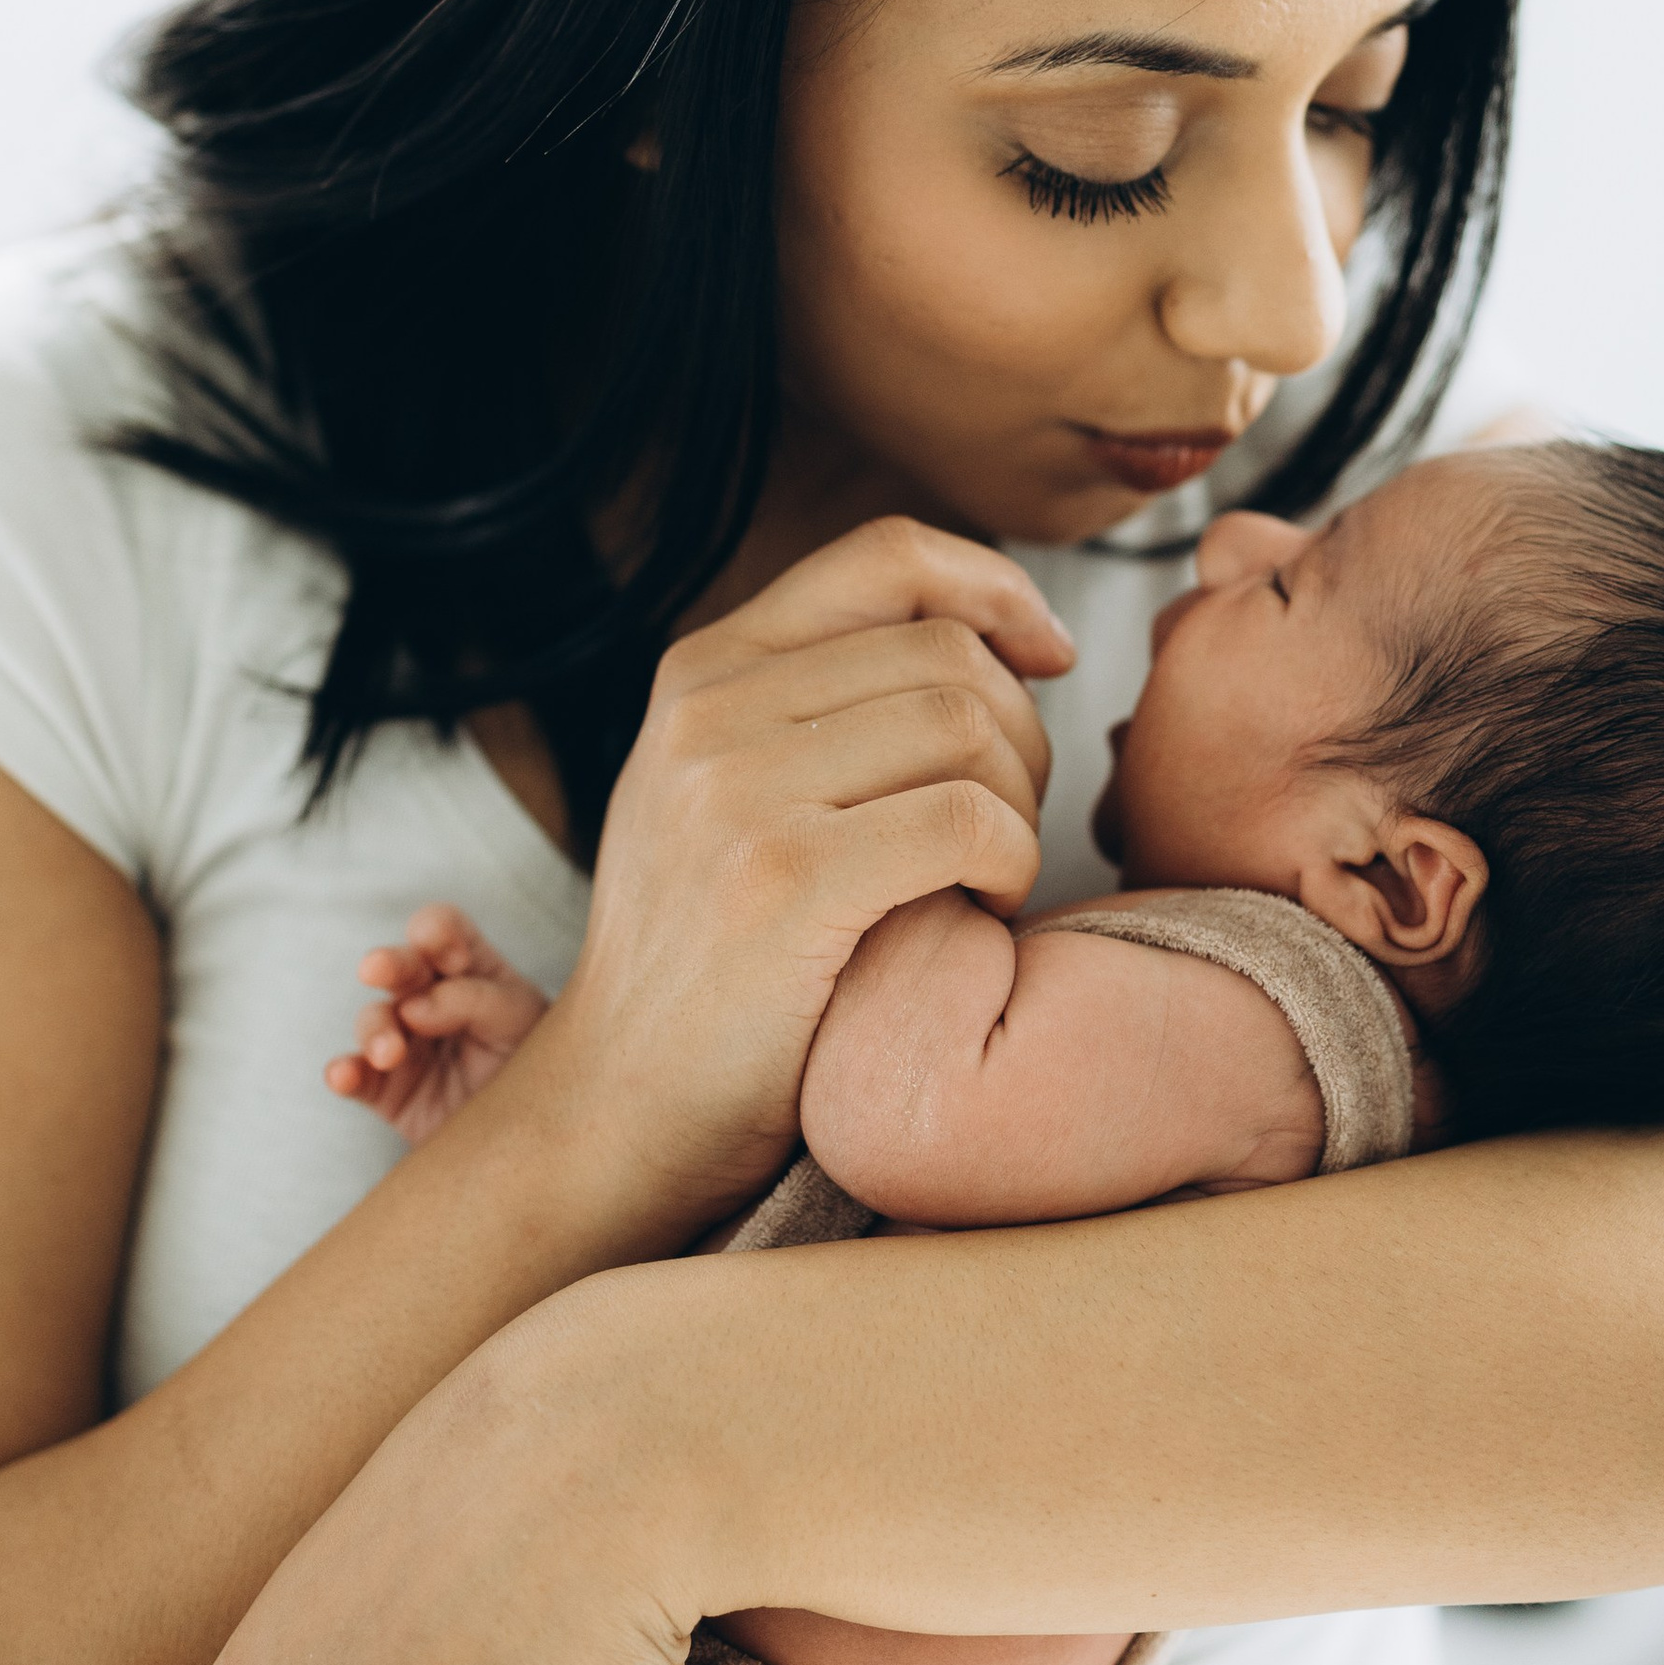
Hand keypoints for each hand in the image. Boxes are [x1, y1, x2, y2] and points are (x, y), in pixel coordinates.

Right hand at [326, 908, 544, 1143]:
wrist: (530, 1138)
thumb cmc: (535, 1064)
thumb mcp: (523, 1021)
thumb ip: (478, 1001)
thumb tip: (414, 1007)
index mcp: (470, 968)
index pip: (444, 930)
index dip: (439, 932)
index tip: (452, 958)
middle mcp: (429, 998)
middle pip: (400, 965)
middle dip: (388, 963)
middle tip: (378, 969)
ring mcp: (404, 1042)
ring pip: (373, 1020)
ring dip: (376, 1029)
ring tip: (389, 1053)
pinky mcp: (385, 1089)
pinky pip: (355, 1077)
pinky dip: (344, 1073)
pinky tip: (342, 1076)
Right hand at [521, 516, 1073, 1222]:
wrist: (618, 1111)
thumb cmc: (710, 963)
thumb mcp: (723, 792)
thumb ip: (815, 703)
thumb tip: (988, 632)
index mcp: (702, 669)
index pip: (888, 554)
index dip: (995, 586)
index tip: (1046, 652)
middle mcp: (709, 709)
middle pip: (949, 652)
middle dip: (1020, 733)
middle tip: (1006, 823)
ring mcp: (736, 790)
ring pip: (970, 728)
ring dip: (1019, 806)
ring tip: (989, 876)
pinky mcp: (785, 879)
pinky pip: (970, 821)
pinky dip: (1011, 864)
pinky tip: (984, 910)